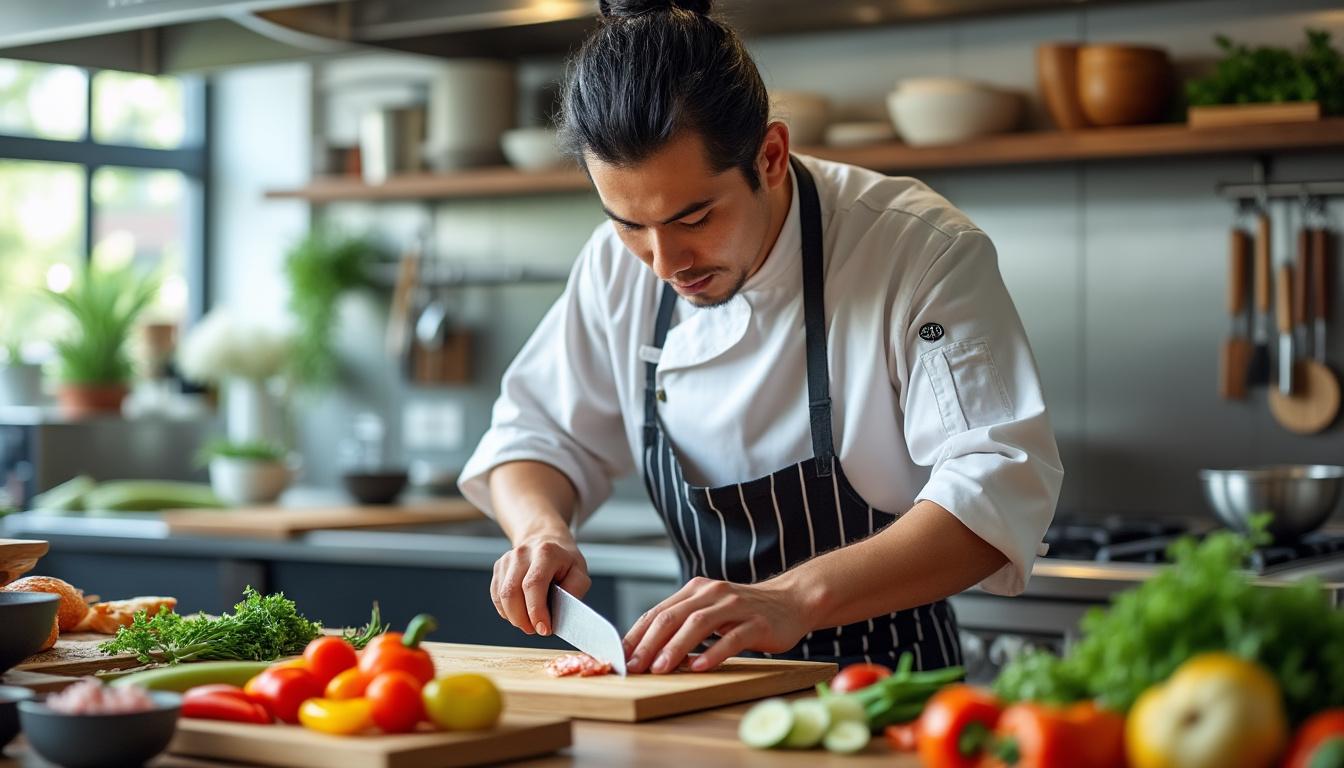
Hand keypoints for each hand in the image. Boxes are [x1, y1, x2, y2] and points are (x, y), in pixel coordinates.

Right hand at [490, 532, 589, 636]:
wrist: (546, 539)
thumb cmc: (564, 561)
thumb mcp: (580, 572)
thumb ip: (575, 591)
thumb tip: (561, 611)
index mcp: (546, 552)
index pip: (533, 585)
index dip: (536, 611)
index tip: (543, 629)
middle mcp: (523, 553)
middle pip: (512, 593)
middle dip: (522, 619)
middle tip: (536, 630)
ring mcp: (508, 559)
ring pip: (501, 596)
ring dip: (514, 617)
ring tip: (529, 622)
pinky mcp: (499, 567)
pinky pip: (496, 596)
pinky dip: (506, 611)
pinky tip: (519, 613)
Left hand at [623, 576, 809, 673]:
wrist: (791, 601)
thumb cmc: (745, 612)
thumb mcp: (710, 611)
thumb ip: (683, 624)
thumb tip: (648, 652)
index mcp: (695, 590)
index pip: (658, 612)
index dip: (636, 635)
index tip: (620, 657)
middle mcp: (712, 593)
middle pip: (672, 617)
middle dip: (648, 643)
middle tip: (634, 666)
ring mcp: (735, 606)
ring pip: (698, 625)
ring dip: (675, 648)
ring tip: (660, 669)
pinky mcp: (756, 623)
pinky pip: (731, 639)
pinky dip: (713, 653)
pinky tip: (699, 668)